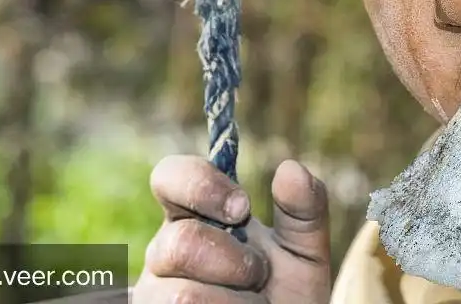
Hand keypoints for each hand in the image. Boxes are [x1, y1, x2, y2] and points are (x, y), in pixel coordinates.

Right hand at [132, 155, 332, 302]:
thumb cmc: (286, 294)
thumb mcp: (304, 251)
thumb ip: (304, 209)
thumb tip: (290, 168)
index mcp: (194, 216)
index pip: (169, 176)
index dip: (201, 185)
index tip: (243, 207)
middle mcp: (165, 252)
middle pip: (180, 242)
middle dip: (234, 261)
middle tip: (259, 274)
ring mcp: (156, 294)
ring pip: (183, 296)